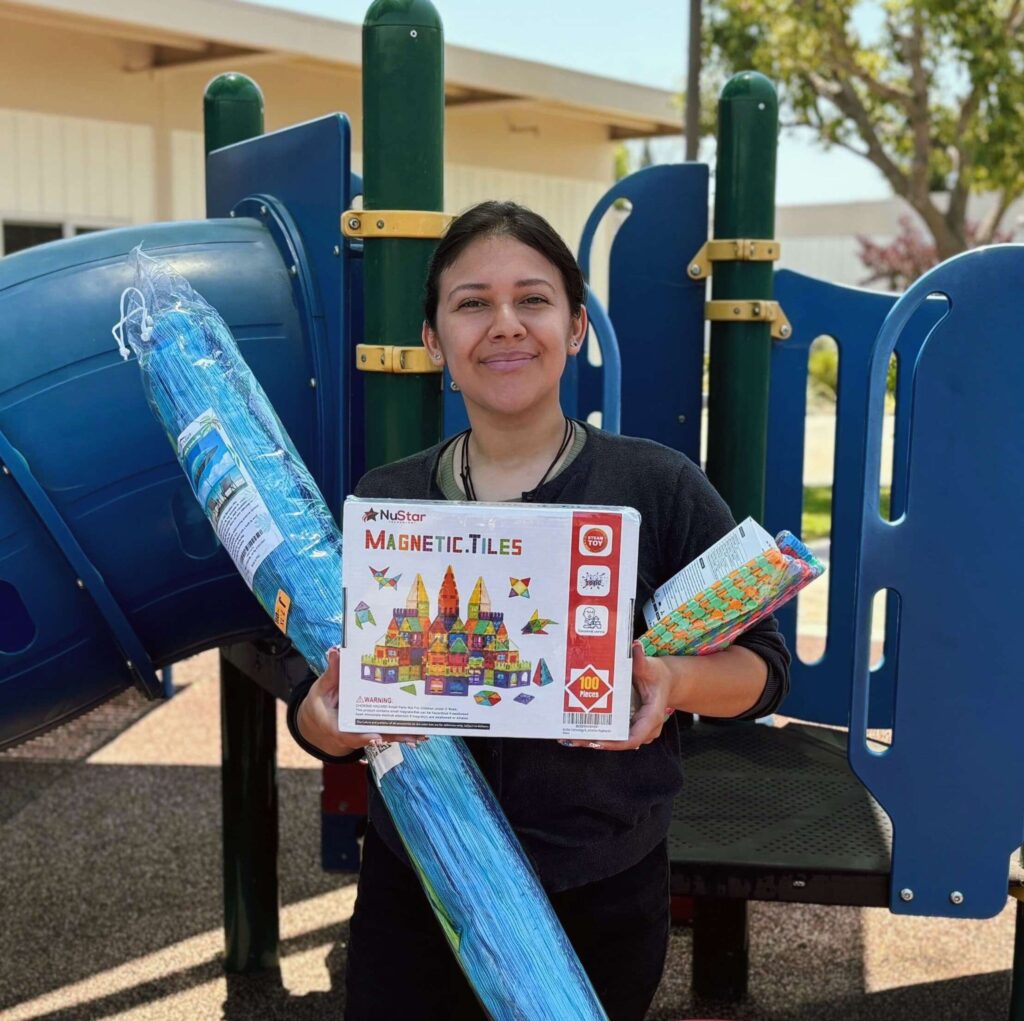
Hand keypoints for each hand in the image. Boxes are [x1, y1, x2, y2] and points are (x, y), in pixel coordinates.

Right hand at [295, 647, 426, 755]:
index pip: (347, 735)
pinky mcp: (370, 729)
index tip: (376, 736)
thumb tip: (335, 651)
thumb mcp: (322, 688)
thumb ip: (331, 673)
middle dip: (392, 735)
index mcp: (334, 725)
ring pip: (383, 736)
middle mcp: (350, 733)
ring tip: (421, 734)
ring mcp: (362, 732)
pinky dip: (401, 731)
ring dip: (401, 736)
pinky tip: (418, 731)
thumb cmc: (320, 702)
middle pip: (373, 737)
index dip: (362, 737)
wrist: (320, 718)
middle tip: (411, 735)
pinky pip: (386, 731)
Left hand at [560, 641, 675, 751]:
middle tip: (574, 738)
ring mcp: (639, 731)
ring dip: (596, 740)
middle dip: (598, 742)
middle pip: (621, 742)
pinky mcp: (631, 728)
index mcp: (652, 716)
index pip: (635, 737)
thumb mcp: (651, 666)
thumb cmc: (658, 675)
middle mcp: (647, 728)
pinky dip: (600, 735)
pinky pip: (616, 735)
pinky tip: (580, 731)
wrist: (666, 682)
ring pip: (617, 741)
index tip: (598, 741)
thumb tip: (635, 646)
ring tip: (572, 737)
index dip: (616, 742)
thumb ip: (641, 660)